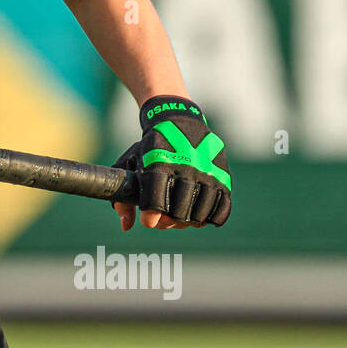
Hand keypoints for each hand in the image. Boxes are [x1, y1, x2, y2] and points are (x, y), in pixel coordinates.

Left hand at [111, 95, 231, 230]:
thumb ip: (123, 198)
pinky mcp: (223, 176)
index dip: (151, 217)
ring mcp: (206, 173)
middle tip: (164, 218)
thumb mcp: (130, 165)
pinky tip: (200, 215)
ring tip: (180, 216)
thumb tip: (126, 227)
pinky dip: (211, 218)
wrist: (177, 120)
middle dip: (168, 222)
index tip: (149, 220)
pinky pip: (222, 208)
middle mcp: (185, 169)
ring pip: (200, 214)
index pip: (155, 202)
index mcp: (158, 165)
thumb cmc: (149, 149)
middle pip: (178, 213)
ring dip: (188, 222)